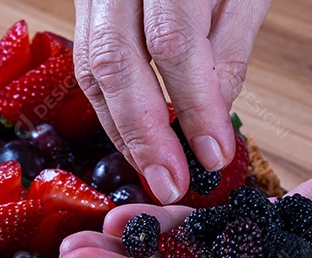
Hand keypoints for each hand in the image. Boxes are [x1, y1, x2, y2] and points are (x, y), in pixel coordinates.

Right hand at [73, 0, 269, 203]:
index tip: (214, 156)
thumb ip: (227, 51)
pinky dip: (112, 109)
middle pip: (114, 61)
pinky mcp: (84, 4)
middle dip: (144, 134)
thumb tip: (211, 123)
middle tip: (170, 186)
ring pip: (92, 68)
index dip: (193, 106)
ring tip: (155, 173)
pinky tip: (136, 141)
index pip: (172, 42)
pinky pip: (87, 64)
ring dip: (123, 131)